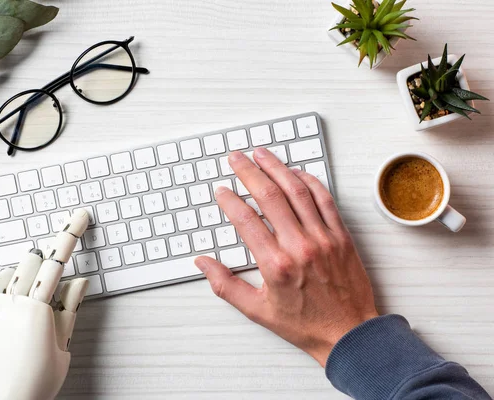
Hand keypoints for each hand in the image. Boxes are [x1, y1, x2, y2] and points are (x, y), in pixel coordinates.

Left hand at [0, 210, 89, 399]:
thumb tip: (81, 279)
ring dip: (18, 278)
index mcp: (38, 310)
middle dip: (44, 265)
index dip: (71, 233)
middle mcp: (9, 302)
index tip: (79, 215)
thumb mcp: (62, 346)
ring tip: (19, 310)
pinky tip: (0, 302)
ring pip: (7, 269)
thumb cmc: (34, 382)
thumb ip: (70, 307)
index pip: (58, 260)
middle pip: (32, 259)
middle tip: (44, 289)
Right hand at [195, 149, 377, 366]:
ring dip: (277, 168)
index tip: (222, 191)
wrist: (349, 334)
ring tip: (262, 154)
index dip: (230, 200)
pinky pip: (324, 199)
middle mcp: (300, 246)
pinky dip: (309, 181)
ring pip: (297, 191)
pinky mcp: (341, 236)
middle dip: (249, 172)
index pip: (246, 220)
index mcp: (276, 265)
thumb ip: (225, 285)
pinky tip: (297, 172)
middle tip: (236, 158)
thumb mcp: (257, 310)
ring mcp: (323, 238)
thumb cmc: (305, 324)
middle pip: (269, 197)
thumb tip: (203, 263)